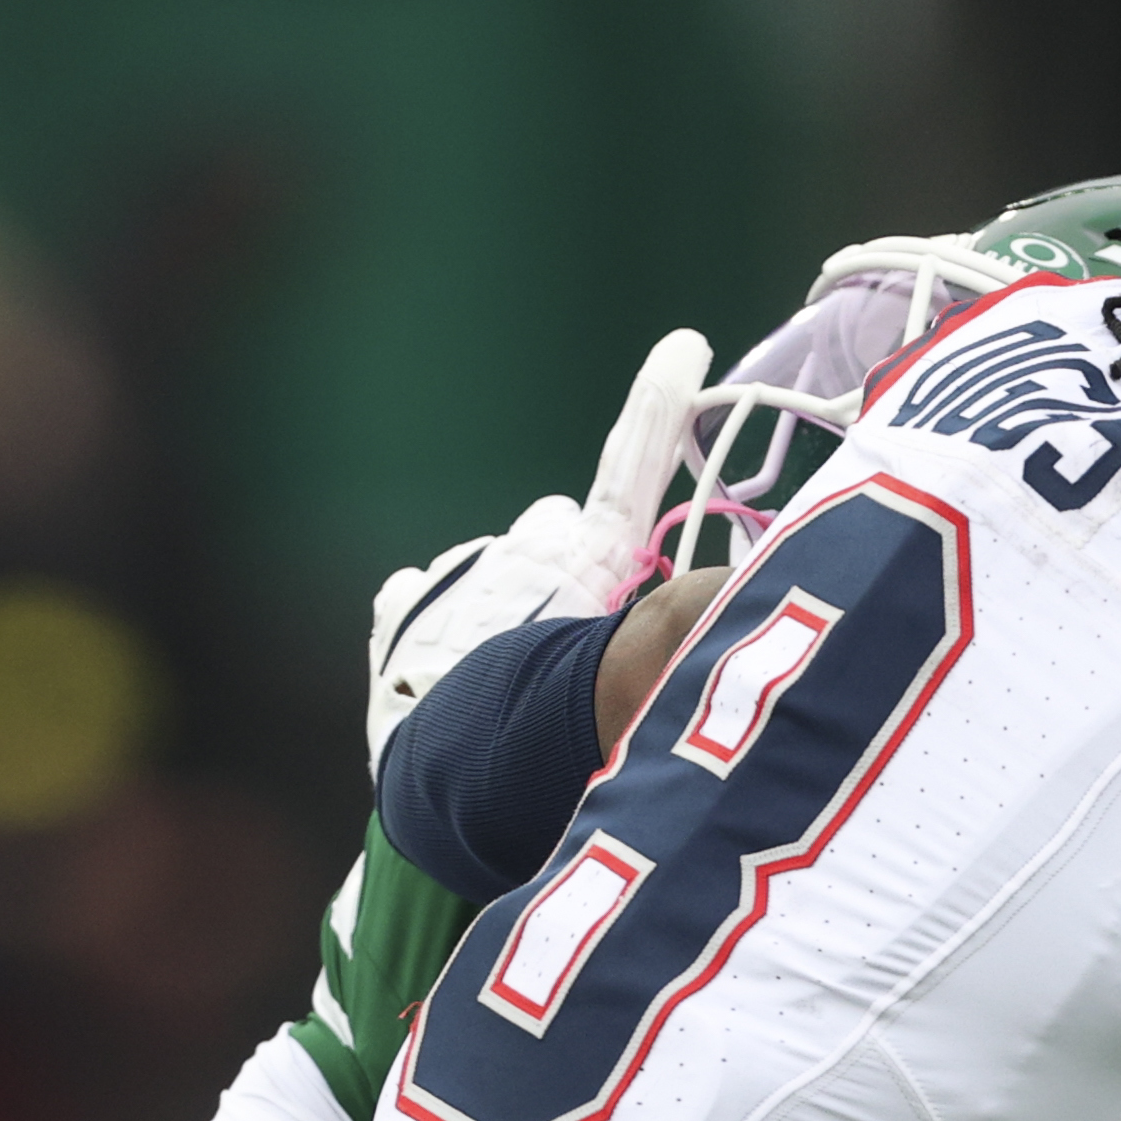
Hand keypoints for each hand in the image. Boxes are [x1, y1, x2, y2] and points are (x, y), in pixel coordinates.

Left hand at [362, 327, 712, 776]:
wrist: (453, 778)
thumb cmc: (554, 742)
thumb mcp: (626, 679)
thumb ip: (665, 627)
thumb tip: (717, 595)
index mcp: (594, 561)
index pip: (633, 469)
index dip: (659, 403)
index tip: (685, 343)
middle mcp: (529, 548)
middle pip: (557, 528)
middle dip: (560, 562)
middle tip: (557, 635)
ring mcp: (463, 568)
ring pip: (497, 562)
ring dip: (500, 597)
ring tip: (495, 675)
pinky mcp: (402, 599)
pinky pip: (418, 590)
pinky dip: (430, 617)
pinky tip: (434, 662)